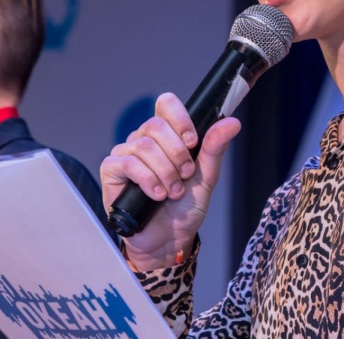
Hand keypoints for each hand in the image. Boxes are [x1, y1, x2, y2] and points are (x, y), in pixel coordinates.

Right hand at [100, 92, 240, 270]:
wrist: (169, 238)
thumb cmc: (185, 206)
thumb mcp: (206, 176)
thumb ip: (215, 147)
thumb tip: (232, 122)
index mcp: (167, 135)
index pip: (166, 104)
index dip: (180, 119)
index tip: (193, 141)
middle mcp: (144, 140)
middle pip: (155, 125)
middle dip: (177, 154)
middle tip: (186, 175)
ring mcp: (126, 154)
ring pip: (143, 146)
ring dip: (165, 172)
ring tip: (173, 191)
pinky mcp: (111, 171)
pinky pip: (127, 163)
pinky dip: (147, 180)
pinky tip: (156, 195)